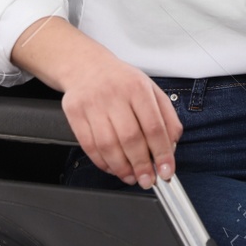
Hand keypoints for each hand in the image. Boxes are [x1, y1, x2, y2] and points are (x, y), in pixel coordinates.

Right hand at [11, 17, 181, 189]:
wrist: (86, 66)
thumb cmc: (121, 81)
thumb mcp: (150, 89)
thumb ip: (166, 116)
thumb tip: (171, 146)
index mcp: (138, 88)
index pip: (154, 126)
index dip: (162, 153)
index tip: (167, 171)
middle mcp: (115, 94)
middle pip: (130, 138)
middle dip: (142, 165)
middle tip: (148, 180)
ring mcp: (92, 104)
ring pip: (108, 145)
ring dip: (121, 168)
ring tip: (131, 177)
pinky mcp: (74, 113)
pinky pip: (88, 145)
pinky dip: (102, 162)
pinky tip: (113, 168)